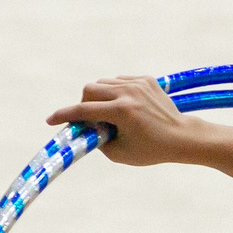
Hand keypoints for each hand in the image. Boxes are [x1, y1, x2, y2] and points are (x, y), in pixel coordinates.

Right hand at [46, 76, 202, 166]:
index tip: (51, 120)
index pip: (84, 110)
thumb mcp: (119, 153)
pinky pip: (119, 81)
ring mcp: (138, 83)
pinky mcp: (146, 79)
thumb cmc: (151, 150)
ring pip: (104, 83)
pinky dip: (115, 93)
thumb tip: (82, 128)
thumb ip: (96, 139)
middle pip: (90, 89)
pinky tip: (126, 108)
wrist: (182, 136)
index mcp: (122, 112)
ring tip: (111, 116)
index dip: (64, 115)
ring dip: (100, 98)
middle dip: (84, 104)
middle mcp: (129, 93)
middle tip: (92, 121)